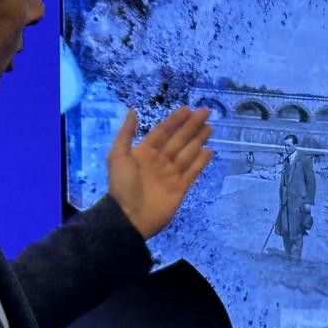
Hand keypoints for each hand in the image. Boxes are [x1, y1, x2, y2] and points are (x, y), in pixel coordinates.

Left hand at [108, 106, 212, 238]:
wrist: (129, 218)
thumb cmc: (122, 186)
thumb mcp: (118, 156)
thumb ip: (126, 134)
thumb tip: (132, 111)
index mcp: (144, 152)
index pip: (163, 132)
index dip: (175, 120)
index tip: (188, 109)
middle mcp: (159, 161)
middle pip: (179, 140)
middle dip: (192, 126)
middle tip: (206, 112)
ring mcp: (171, 175)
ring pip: (187, 153)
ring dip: (198, 140)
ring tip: (210, 128)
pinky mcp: (180, 188)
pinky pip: (192, 172)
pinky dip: (201, 162)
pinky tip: (209, 151)